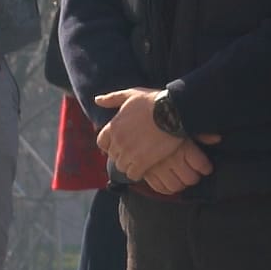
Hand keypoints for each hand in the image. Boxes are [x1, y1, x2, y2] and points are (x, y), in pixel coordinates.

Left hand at [93, 88, 212, 195]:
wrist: (173, 111)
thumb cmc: (154, 101)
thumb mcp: (131, 95)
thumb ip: (113, 98)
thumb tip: (97, 100)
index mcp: (113, 126)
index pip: (102, 143)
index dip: (110, 145)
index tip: (120, 145)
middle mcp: (118, 141)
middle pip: (113, 156)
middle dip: (122, 155)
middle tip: (134, 153)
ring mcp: (129, 153)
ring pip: (122, 167)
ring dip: (129, 165)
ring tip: (140, 162)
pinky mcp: (142, 161)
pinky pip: (133, 174)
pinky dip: (137, 173)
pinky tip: (145, 168)